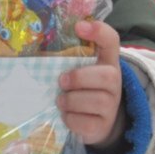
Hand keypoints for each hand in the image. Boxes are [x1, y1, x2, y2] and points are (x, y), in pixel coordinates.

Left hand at [57, 20, 125, 147]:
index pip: (111, 40)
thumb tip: (39, 40)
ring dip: (72, 100)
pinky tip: (66, 115)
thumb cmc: (81, 88)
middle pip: (107, 76)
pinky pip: (88, 123)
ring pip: (97, 101)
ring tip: (60, 100)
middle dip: (80, 78)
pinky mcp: (103, 126)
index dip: (99, 31)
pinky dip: (72, 119)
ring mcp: (111, 106)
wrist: (95, 121)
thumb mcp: (79, 69)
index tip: (78, 27)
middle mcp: (114, 82)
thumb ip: (68, 55)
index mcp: (107, 62)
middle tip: (61, 81)